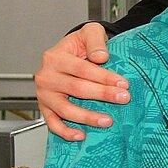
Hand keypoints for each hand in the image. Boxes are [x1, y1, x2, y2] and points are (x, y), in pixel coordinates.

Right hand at [34, 23, 128, 140]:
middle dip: (103, 94)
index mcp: (55, 57)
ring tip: (108, 120)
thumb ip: (95, 41)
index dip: (104, 77)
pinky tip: (81, 135)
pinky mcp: (44, 108)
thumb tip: (101, 57)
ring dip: (87, 117)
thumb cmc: (79, 45)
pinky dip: (65, 131)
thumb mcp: (89, 33)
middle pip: (77, 88)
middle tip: (124, 98)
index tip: (123, 83)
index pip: (83, 69)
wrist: (67, 54)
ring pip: (65, 109)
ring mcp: (44, 94)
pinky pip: (52, 123)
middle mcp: (46, 76)